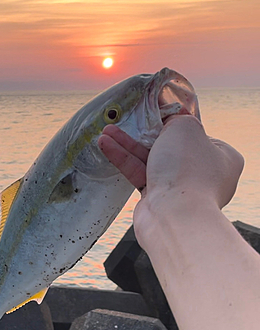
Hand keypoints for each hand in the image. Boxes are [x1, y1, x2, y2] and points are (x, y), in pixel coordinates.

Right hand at [99, 115, 243, 208]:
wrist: (174, 216)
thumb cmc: (188, 171)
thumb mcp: (185, 127)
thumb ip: (176, 118)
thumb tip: (169, 118)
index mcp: (222, 157)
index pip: (197, 134)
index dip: (176, 122)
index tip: (156, 113)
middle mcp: (204, 173)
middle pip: (171, 146)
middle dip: (145, 133)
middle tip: (129, 121)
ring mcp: (181, 188)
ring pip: (151, 160)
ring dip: (128, 144)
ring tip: (107, 131)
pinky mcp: (158, 199)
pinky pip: (140, 174)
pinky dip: (125, 159)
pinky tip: (107, 145)